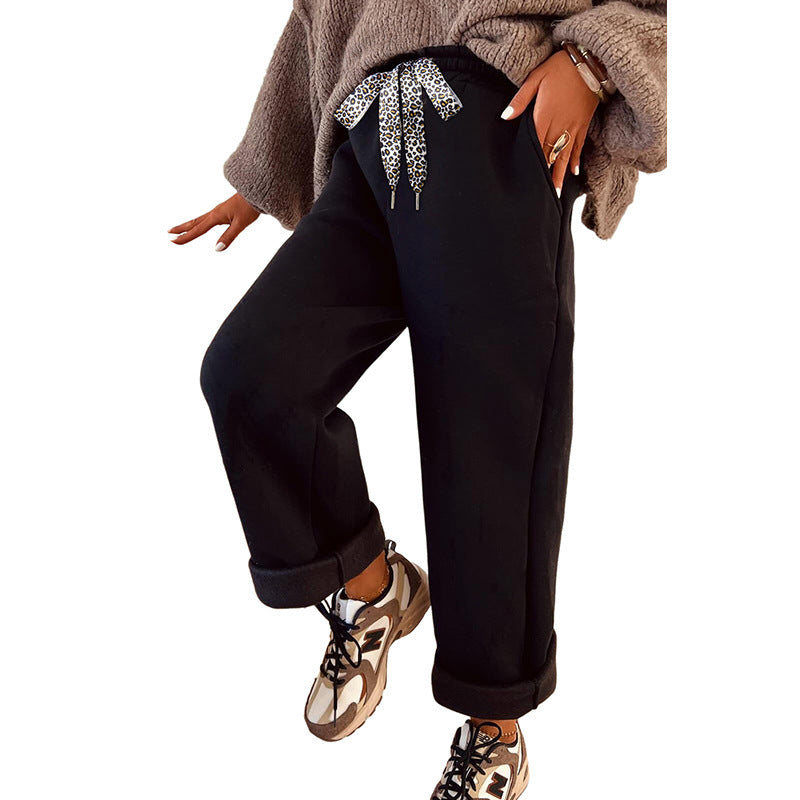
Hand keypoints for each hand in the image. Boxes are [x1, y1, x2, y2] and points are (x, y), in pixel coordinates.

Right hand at [169, 193, 259, 250]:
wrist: (257, 191)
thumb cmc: (250, 207)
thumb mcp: (240, 224)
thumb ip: (228, 236)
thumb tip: (216, 249)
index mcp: (216, 216)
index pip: (197, 230)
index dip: (185, 237)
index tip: (173, 241)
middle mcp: (215, 212)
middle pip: (194, 222)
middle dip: (181, 229)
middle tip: (169, 234)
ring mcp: (219, 210)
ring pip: (199, 219)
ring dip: (188, 224)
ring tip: (179, 229)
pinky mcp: (224, 210)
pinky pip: (207, 218)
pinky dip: (199, 222)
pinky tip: (201, 224)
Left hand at [501, 51, 598, 194]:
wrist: (590, 59)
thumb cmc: (559, 67)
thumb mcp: (535, 78)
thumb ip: (519, 100)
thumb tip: (504, 117)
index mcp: (543, 116)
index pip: (535, 145)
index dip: (532, 163)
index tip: (528, 180)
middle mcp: (559, 125)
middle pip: (549, 155)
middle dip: (546, 175)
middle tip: (542, 196)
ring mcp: (573, 126)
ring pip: (564, 155)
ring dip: (560, 174)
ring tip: (557, 192)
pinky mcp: (583, 123)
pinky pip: (579, 146)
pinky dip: (576, 160)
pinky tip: (574, 171)